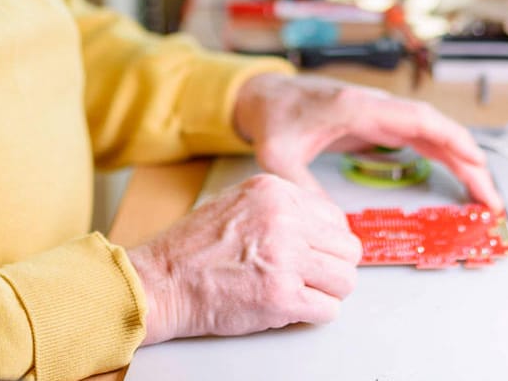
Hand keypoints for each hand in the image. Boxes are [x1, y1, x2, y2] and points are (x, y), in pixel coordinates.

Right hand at [127, 173, 360, 344]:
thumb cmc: (191, 250)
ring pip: (345, 280)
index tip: (314, 255)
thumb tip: (323, 228)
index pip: (335, 218)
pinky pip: (328, 310)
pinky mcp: (281, 297)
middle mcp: (284, 219)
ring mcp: (284, 258)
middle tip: (310, 278)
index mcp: (275, 192)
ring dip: (327, 292)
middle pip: (347, 249)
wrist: (160, 282)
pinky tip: (290, 308)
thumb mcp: (239, 203)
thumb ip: (281, 209)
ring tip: (300, 293)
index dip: (327, 243)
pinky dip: (314, 315)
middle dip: (332, 268)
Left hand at [231, 73, 503, 212]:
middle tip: (491, 198)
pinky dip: (444, 157)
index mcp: (357, 107)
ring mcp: (381, 114)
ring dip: (462, 161)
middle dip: (469, 161)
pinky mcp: (379, 124)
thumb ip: (302, 187)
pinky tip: (460, 176)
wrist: (265, 96)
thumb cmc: (273, 119)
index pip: (417, 118)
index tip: (477, 162)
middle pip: (436, 129)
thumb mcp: (278, 156)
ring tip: (485, 195)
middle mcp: (377, 107)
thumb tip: (332, 226)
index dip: (451, 138)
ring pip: (433, 135)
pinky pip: (421, 139)